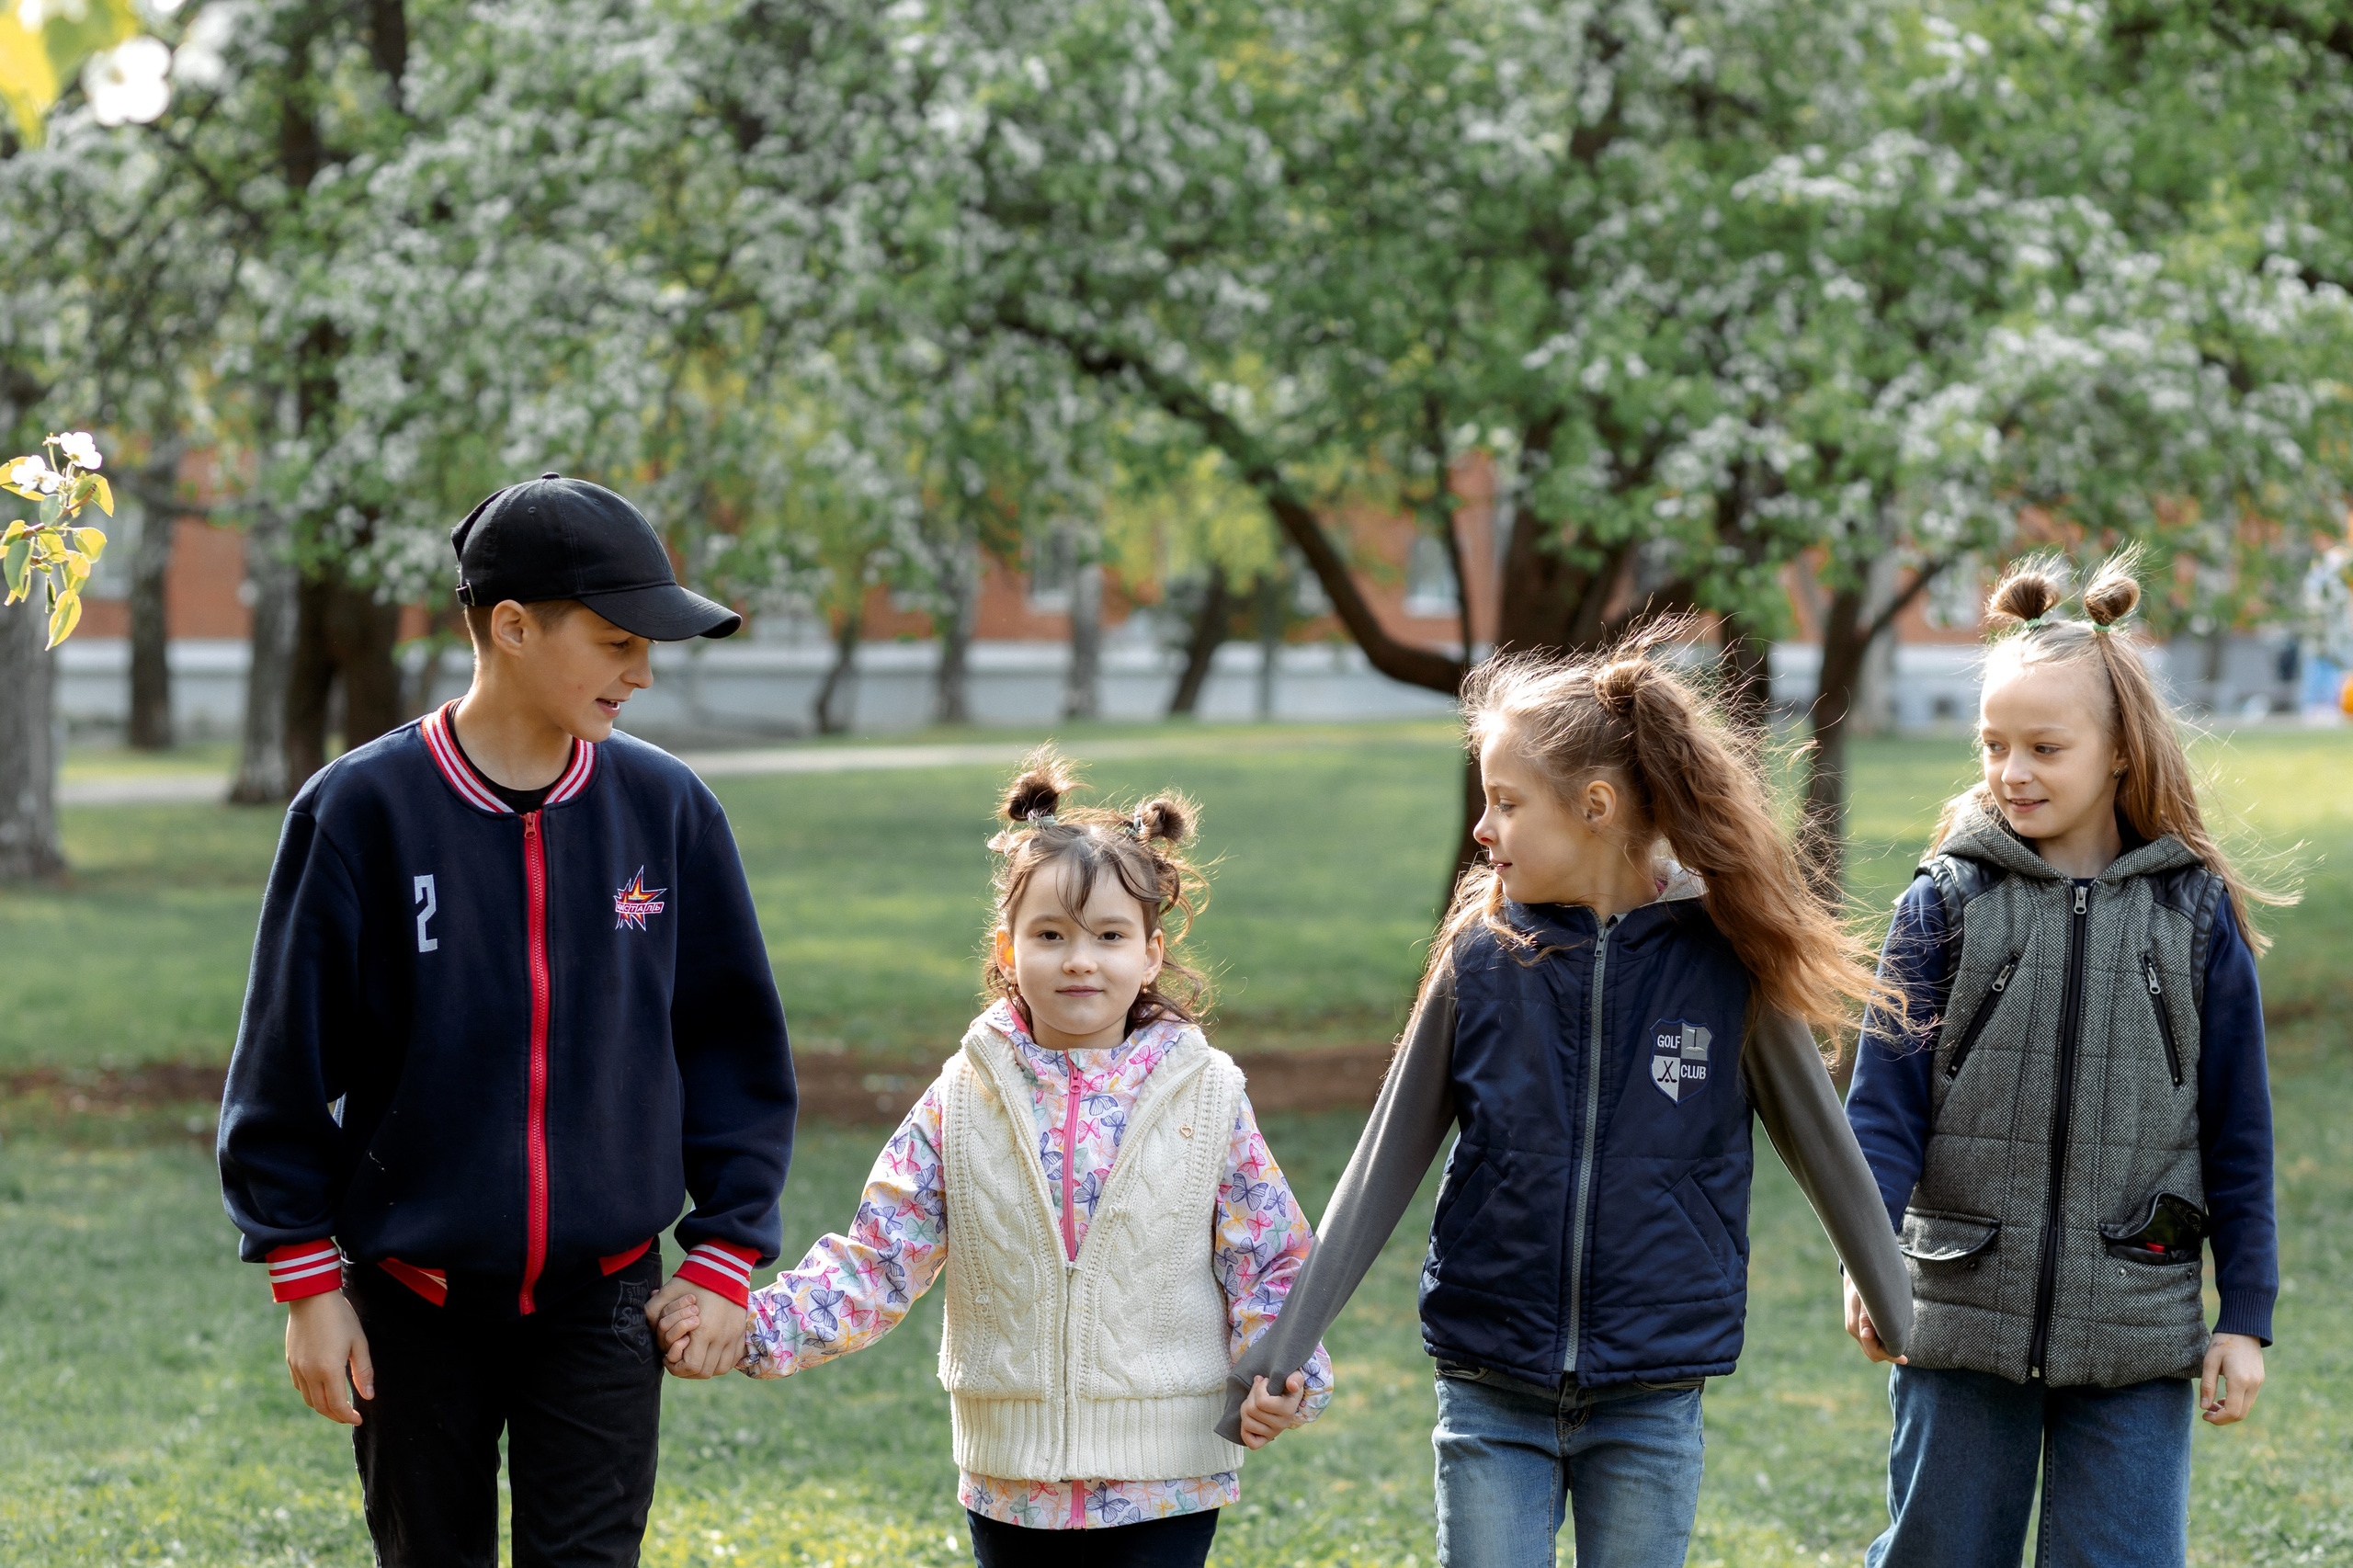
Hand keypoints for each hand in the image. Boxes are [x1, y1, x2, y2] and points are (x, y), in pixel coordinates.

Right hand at [286, 1291, 373, 1424]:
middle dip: (336, 1416)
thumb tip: (368, 1396)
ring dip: (323, 1407)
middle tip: (350, 1416)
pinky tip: (323, 1390)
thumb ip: (363, 1371)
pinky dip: (312, 1395)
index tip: (358, 1419)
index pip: (337, 1405)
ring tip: (338, 1406)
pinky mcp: (291, 1361)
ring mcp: (297, 1368)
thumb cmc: (340, 1317)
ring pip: (309, 1399)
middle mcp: (309, 1373)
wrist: (311, 1296)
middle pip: (321, 1407)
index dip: (348, 1416)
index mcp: (328, 1369)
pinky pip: (300, 1387)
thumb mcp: (358, 1342)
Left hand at [645, 1277, 746, 1378]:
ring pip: (720, 1369)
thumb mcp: (668, 1292)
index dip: (676, 1368)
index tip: (668, 1358)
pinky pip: (733, 1359)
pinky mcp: (741, 1332)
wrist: (724, 1267)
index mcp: (704, 1330)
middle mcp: (721, 1337)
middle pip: (705, 1372)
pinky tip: (710, 1354)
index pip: (691, 1366)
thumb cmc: (694, 1280)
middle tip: (679, 1360)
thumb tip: (649, 1327)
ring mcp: (734, 1336)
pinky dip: (721, 1362)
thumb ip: (653, 1311)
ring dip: (706, 1368)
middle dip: (688, 1371)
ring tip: (695, 1358)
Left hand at [1237, 1371, 1306, 1448]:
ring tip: (1253, 1402)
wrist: (1287, 1396)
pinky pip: (1250, 1442)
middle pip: (1251, 1411)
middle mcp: (1282, 1424)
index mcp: (1289, 1409)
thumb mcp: (1294, 1377)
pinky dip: (1245, 1430)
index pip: (1261, 1402)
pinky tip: (1250, 1418)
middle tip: (1257, 1392)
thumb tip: (1292, 1385)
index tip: (1266, 1382)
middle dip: (1250, 1397)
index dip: (1259, 1388)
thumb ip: (1295, 1378)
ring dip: (1245, 1409)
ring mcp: (1273, 1433)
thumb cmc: (1287, 1385)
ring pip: (1247, 1423)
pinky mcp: (1266, 1440)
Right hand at [1844, 1274, 1906, 1365]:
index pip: (1874, 1352)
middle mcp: (1854, 1329)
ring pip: (1871, 1347)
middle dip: (1888, 1354)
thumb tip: (1866, 1334)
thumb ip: (1867, 1316)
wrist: (1857, 1270)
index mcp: (1857, 1326)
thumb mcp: (1867, 1297)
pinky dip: (1881, 1341)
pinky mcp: (1857, 1323)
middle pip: (1872, 1353)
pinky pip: (1870, 1339)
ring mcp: (1854, 1327)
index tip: (1904, 1359)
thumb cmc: (1866, 1284)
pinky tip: (1890, 1336)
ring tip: (1900, 1343)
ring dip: (1885, 1348)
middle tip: (1904, 1355)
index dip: (1890, 1356)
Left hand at [2200, 1333, 2264, 1424]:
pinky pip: (2249, 1400)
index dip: (2218, 1418)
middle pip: (2241, 1414)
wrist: (2243, 1329)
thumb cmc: (2223, 1342)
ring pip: (2246, 1409)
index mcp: (2240, 1380)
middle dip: (2223, 1418)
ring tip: (2212, 1406)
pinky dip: (2236, 1405)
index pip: (2233, 1411)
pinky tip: (2223, 1399)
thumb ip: (2207, 1385)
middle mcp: (2253, 1385)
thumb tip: (2204, 1407)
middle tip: (2206, 1413)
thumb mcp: (2209, 1361)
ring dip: (2229, 1412)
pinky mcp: (2259, 1381)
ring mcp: (2258, 1383)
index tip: (2204, 1415)